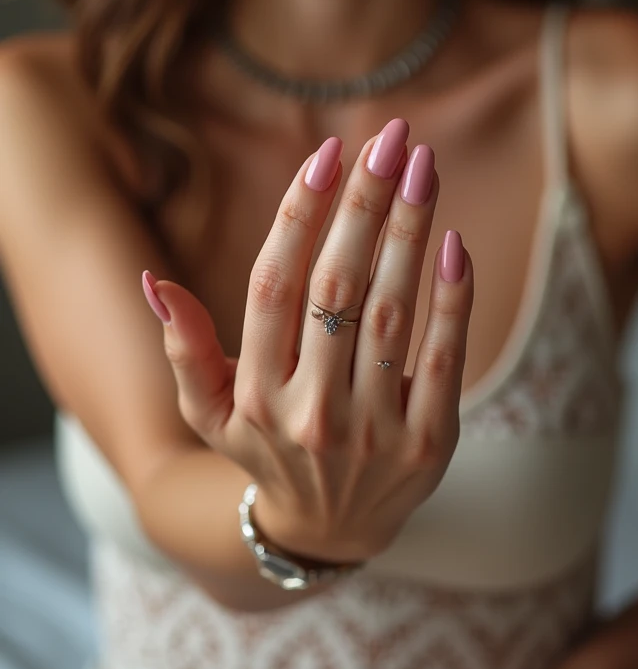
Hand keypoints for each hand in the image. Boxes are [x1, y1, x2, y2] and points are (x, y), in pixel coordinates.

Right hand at [144, 117, 472, 564]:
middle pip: (337, 286)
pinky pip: (444, 358)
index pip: (274, 286)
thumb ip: (184, 349)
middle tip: (390, 138)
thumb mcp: (210, 412)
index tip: (329, 154)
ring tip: (423, 167)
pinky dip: (452, 298)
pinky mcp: (430, 443)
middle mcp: (311, 412)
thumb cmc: (269, 448)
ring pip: (392, 310)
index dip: (300, 214)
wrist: (333, 530)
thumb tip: (153, 283)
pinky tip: (453, 242)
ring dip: (410, 231)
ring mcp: (373, 430)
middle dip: (365, 202)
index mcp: (254, 395)